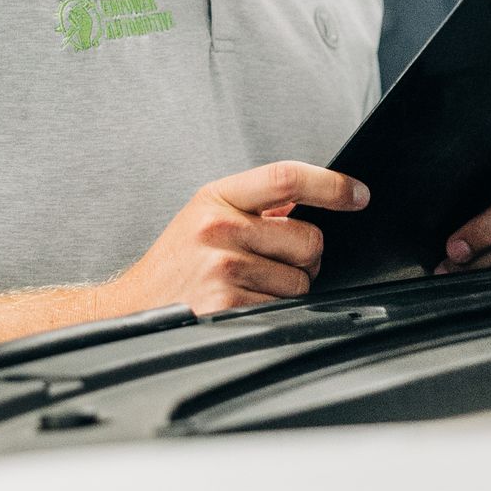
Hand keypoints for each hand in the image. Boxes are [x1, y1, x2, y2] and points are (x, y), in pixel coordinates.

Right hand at [109, 162, 369, 317]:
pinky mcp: (227, 306)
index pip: (286, 178)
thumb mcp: (203, 217)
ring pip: (301, 281)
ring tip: (248, 288)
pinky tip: (241, 307)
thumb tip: (311, 201)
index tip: (359, 195)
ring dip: (287, 290)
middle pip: (308, 239)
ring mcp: (223, 268)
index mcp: (215, 197)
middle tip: (275, 264)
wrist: (130, 310)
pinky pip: (283, 309)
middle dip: (306, 257)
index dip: (331, 185)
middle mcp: (218, 228)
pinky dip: (273, 312)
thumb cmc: (174, 265)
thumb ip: (254, 206)